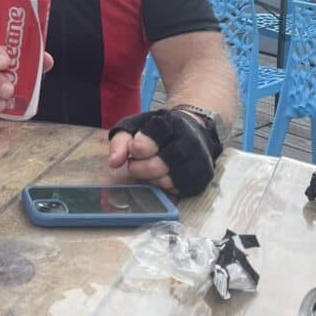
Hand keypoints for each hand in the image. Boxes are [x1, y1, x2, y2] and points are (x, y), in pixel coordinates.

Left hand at [107, 109, 221, 196]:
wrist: (193, 131)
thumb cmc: (159, 129)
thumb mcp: (136, 125)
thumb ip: (120, 141)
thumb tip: (114, 163)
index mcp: (171, 125)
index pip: (142, 146)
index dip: (134, 149)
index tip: (136, 147)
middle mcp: (189, 144)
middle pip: (154, 167)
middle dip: (138, 167)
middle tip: (138, 161)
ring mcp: (198, 163)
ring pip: (165, 181)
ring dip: (151, 178)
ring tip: (150, 166)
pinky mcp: (202, 179)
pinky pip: (176, 190)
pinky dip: (164, 185)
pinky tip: (162, 174)